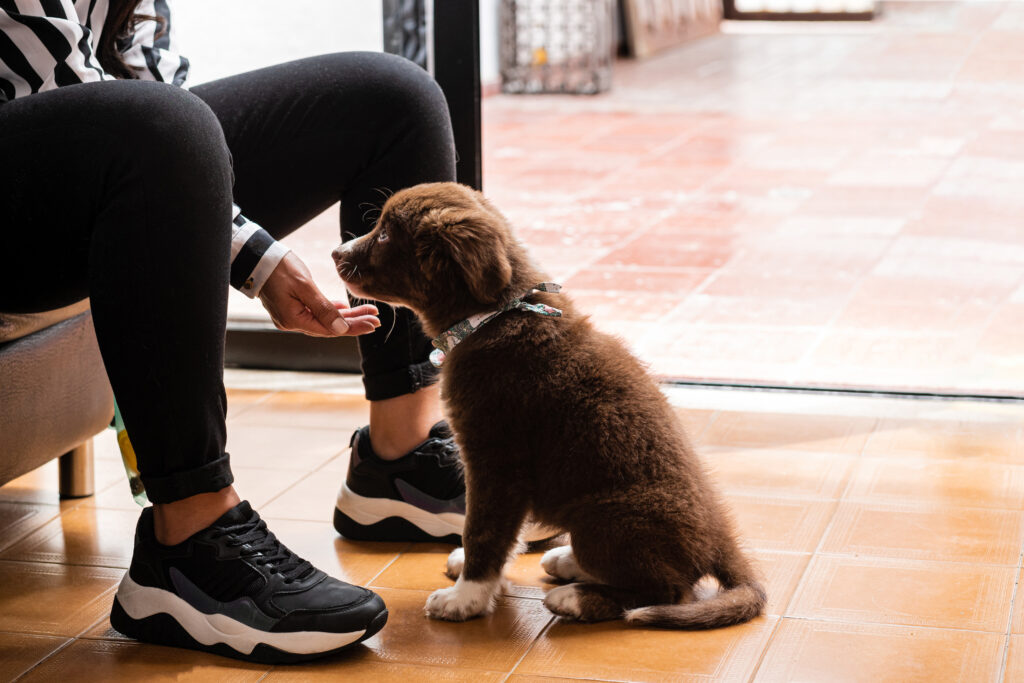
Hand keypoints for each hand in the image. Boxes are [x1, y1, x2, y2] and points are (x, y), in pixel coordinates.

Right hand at [259, 252, 379, 336]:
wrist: (256, 257)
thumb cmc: (279, 268)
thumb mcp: (304, 286)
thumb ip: (323, 308)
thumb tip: (341, 328)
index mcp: (294, 319)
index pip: (331, 329)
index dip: (353, 327)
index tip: (372, 323)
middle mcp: (292, 322)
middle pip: (330, 326)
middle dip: (354, 322)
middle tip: (376, 320)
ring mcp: (291, 315)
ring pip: (324, 319)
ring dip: (345, 315)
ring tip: (366, 313)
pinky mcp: (291, 307)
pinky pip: (315, 312)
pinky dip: (330, 310)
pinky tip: (344, 308)